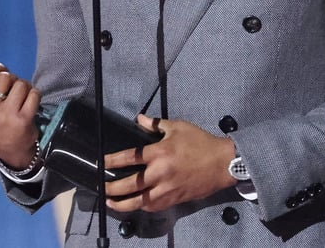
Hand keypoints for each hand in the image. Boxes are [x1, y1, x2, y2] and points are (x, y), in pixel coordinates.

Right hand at [0, 53, 41, 169]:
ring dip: (24, 86)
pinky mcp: (23, 120)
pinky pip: (33, 94)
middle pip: (5, 76)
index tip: (1, 71)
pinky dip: (34, 95)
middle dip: (12, 78)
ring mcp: (5, 116)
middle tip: (12, 88)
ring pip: (20, 83)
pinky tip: (30, 102)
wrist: (9, 151)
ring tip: (22, 95)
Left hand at [103, 115, 236, 212]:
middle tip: (101, 188)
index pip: (129, 157)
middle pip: (130, 184)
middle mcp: (160, 173)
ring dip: (124, 204)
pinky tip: (135, 205)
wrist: (223, 163)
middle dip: (113, 188)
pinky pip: (155, 206)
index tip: (101, 162)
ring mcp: (168, 188)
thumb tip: (139, 118)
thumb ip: (156, 124)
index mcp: (159, 153)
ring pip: (141, 201)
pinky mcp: (176, 199)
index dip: (112, 160)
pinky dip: (143, 207)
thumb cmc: (200, 142)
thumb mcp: (178, 127)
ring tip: (111, 203)